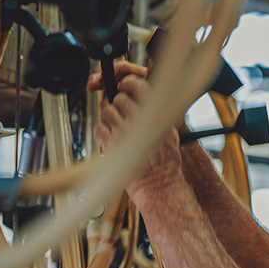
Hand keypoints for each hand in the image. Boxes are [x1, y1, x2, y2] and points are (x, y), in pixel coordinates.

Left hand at [91, 62, 182, 199]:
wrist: (157, 184)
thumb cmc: (164, 162)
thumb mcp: (170, 132)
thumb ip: (159, 112)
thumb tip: (145, 94)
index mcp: (156, 116)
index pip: (139, 86)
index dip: (129, 83)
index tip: (125, 86)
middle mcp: (140, 122)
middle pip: (119, 98)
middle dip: (118, 103)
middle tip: (122, 112)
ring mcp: (123, 132)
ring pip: (106, 110)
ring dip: (109, 116)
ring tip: (118, 127)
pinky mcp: (110, 143)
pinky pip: (99, 126)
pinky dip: (102, 130)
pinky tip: (112, 137)